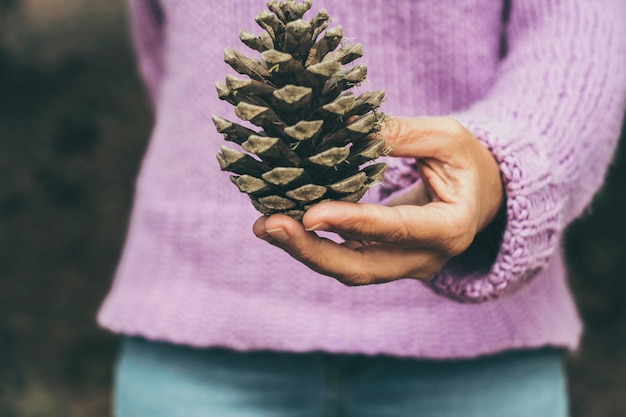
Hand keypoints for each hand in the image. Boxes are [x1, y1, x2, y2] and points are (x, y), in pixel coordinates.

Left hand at [253, 117, 503, 285]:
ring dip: (304, 251)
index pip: (397, 231)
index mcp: (450, 229)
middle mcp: (425, 259)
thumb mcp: (447, 139)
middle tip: (269, 225)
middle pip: (362, 268)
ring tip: (264, 225)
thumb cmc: (468, 163)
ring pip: (348, 269)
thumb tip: (346, 124)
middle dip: (312, 251)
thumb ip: (402, 134)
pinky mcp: (383, 260)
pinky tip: (282, 223)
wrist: (480, 197)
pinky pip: (345, 257)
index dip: (353, 223)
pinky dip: (312, 243)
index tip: (310, 213)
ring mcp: (403, 265)